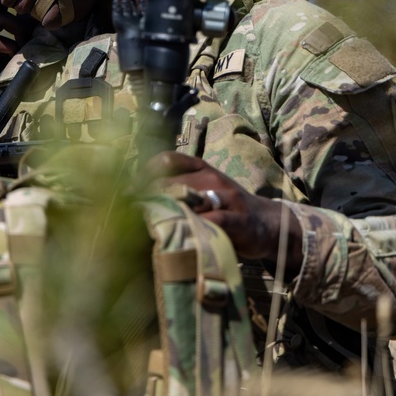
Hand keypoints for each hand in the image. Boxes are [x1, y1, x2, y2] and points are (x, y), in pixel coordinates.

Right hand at [0, 0, 35, 121]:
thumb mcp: (0, 54)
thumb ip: (13, 41)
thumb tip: (38, 34)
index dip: (16, 0)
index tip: (32, 14)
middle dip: (20, 13)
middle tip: (31, 31)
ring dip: (17, 29)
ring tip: (24, 43)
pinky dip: (10, 46)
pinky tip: (14, 55)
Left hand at [144, 151, 303, 272]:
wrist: (267, 223)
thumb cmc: (227, 208)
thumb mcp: (204, 189)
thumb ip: (178, 188)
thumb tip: (136, 194)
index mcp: (202, 168)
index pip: (168, 160)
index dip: (145, 173)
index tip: (128, 191)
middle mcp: (212, 178)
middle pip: (171, 182)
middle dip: (149, 198)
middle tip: (132, 215)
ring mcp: (226, 198)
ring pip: (187, 199)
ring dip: (166, 213)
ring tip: (150, 226)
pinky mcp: (236, 219)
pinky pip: (209, 220)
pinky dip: (191, 227)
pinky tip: (178, 236)